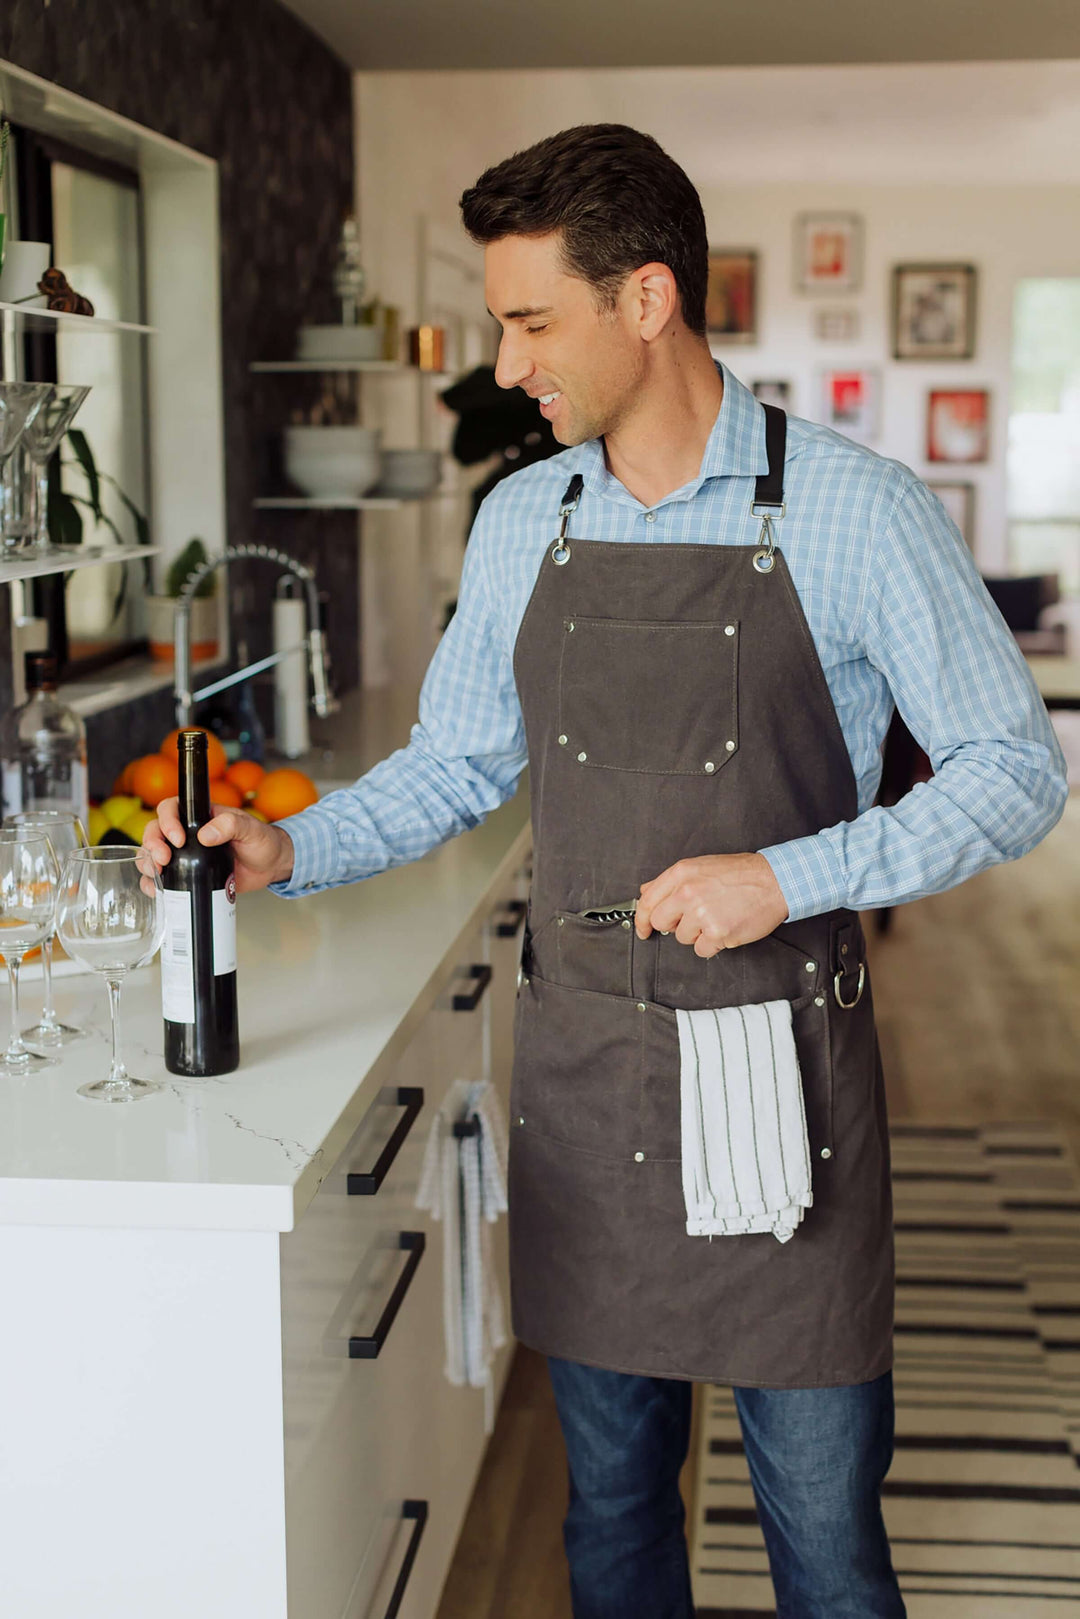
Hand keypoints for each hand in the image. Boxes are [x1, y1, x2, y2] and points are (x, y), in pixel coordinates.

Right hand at [141, 796, 295, 892]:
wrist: (270, 866)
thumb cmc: (262, 841)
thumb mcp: (250, 829)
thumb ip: (231, 825)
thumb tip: (206, 835)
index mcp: (200, 816)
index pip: (172, 809)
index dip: (167, 821)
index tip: (178, 838)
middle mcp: (188, 834)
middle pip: (155, 831)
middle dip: (153, 844)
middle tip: (164, 858)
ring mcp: (186, 856)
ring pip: (153, 854)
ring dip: (148, 863)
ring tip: (157, 873)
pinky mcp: (188, 876)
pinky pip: (164, 879)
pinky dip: (154, 884)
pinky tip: (156, 889)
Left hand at [634, 853, 788, 956]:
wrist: (774, 881)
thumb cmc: (742, 874)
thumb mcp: (701, 866)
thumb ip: (671, 881)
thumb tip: (647, 891)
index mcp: (681, 874)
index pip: (647, 902)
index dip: (642, 920)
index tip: (644, 929)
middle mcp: (688, 893)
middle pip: (661, 922)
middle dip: (673, 924)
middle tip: (692, 919)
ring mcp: (702, 914)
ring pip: (683, 938)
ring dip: (697, 933)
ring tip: (716, 917)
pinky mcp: (718, 933)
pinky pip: (702, 950)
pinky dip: (712, 944)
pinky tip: (724, 928)